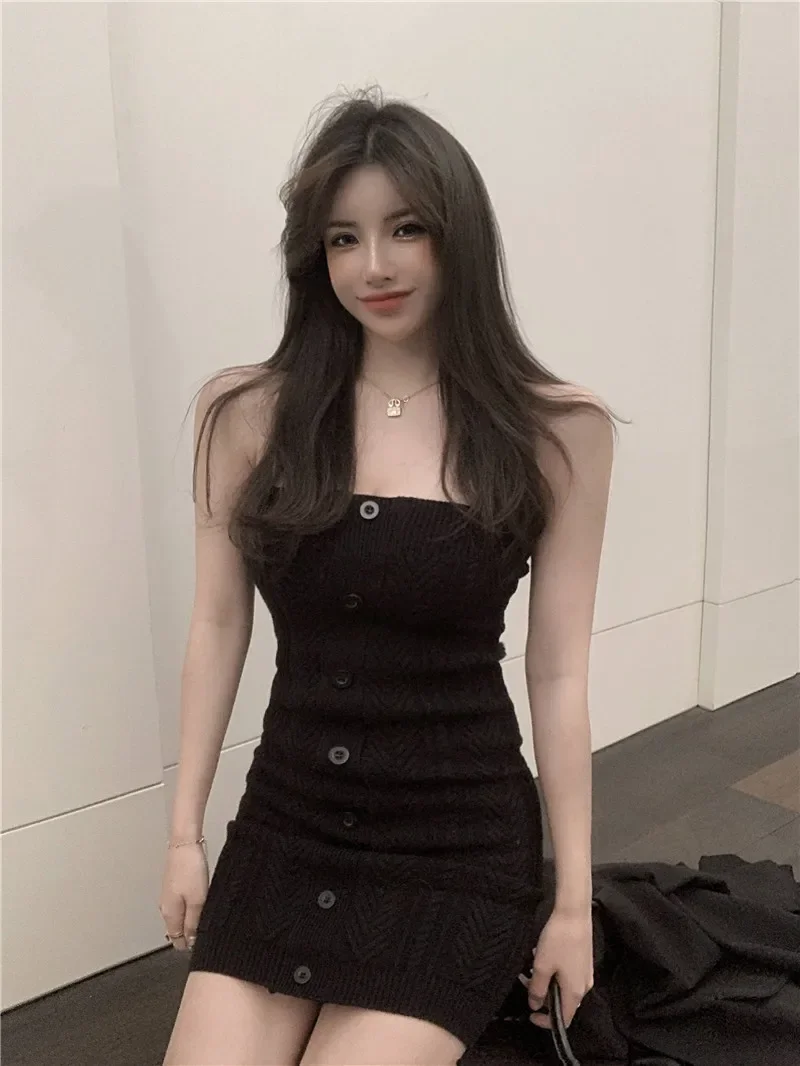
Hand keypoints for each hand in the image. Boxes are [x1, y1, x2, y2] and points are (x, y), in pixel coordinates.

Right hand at [158, 842, 208, 951]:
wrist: (184, 845)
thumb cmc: (190, 870)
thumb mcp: (197, 901)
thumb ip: (193, 923)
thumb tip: (190, 941)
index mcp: (170, 914)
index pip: (176, 940)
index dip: (189, 944)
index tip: (202, 943)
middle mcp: (165, 907)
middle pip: (177, 929)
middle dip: (190, 933)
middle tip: (207, 928)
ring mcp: (168, 896)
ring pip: (179, 917)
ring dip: (191, 919)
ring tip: (205, 915)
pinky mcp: (173, 886)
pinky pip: (181, 904)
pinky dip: (190, 908)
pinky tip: (200, 902)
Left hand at [518, 906, 592, 1029]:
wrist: (574, 914)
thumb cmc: (558, 941)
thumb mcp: (542, 966)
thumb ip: (537, 990)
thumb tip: (535, 1006)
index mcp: (575, 993)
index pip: (563, 1020)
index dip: (546, 1022)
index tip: (530, 1014)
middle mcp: (584, 987)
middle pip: (563, 1004)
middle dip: (543, 998)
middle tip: (526, 983)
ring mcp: (585, 974)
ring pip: (564, 988)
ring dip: (547, 983)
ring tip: (532, 967)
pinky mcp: (584, 962)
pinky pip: (568, 976)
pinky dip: (554, 973)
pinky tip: (543, 956)